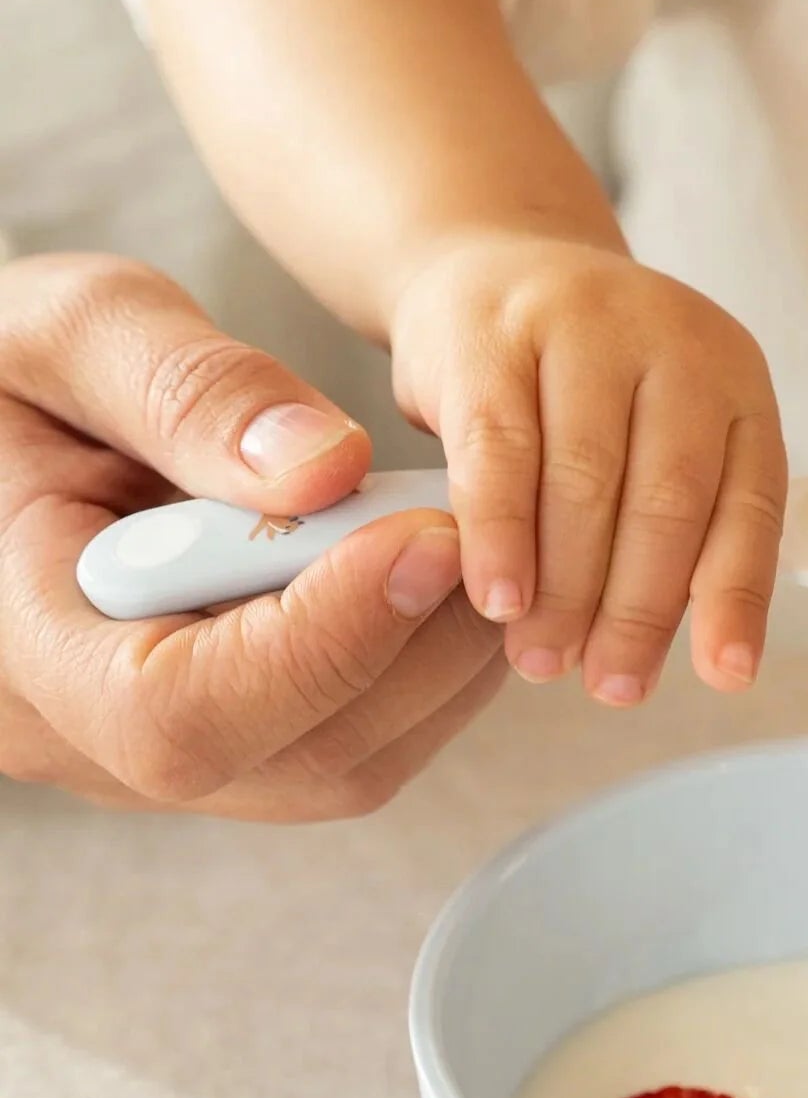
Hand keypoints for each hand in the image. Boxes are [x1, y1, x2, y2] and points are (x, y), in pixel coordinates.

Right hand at [0, 255, 503, 817]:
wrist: (1, 428)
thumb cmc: (10, 375)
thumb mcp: (68, 332)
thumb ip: (187, 389)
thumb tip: (329, 467)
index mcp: (17, 644)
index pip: (178, 712)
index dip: (325, 639)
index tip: (425, 537)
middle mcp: (86, 738)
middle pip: (298, 754)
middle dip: (417, 635)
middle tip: (471, 513)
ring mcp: (166, 758)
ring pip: (351, 765)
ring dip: (441, 653)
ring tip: (455, 525)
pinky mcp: (234, 746)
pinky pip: (361, 741)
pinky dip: (427, 660)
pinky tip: (431, 562)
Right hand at [389, 237, 786, 702]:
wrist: (489, 268)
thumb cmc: (582, 390)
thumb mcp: (657, 437)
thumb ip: (680, 527)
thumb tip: (688, 660)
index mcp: (736, 383)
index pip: (752, 503)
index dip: (737, 598)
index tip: (726, 677)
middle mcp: (675, 344)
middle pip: (668, 501)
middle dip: (639, 611)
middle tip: (610, 687)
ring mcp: (585, 327)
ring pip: (585, 483)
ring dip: (566, 589)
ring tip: (545, 660)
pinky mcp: (493, 334)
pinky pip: (500, 451)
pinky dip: (500, 536)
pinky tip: (497, 598)